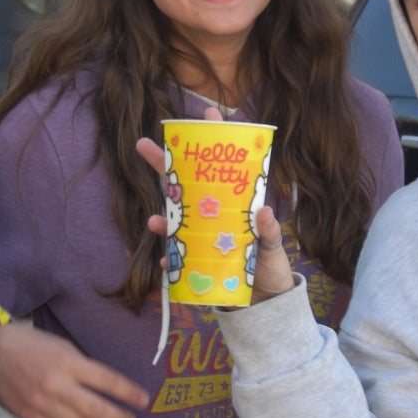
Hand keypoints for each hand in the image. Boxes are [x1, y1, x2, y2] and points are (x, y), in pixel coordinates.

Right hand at [0, 320, 149, 417]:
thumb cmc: (30, 344)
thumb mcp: (61, 345)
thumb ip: (82, 367)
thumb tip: (106, 389)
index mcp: (68, 361)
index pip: (108, 381)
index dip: (129, 394)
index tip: (143, 401)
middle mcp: (56, 385)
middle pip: (97, 411)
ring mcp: (41, 404)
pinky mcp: (28, 417)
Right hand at [136, 109, 293, 303]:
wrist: (266, 303)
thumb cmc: (270, 266)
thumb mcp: (273, 247)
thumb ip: (269, 231)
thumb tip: (264, 211)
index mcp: (232, 204)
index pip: (220, 167)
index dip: (212, 140)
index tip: (207, 113)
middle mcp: (211, 215)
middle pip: (184, 185)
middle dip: (163, 165)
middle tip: (144, 146)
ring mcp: (200, 237)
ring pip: (173, 220)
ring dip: (160, 218)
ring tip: (153, 220)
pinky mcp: (195, 262)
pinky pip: (177, 259)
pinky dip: (170, 261)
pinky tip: (166, 262)